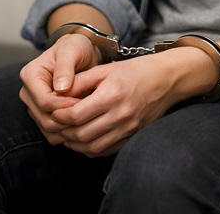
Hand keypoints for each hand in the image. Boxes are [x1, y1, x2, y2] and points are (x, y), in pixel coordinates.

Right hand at [19, 33, 99, 144]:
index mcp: (30, 75)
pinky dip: (66, 132)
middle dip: (68, 119)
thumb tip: (60, 88)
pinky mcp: (42, 114)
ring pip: (47, 128)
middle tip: (89, 114)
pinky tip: (82, 124)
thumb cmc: (75, 48)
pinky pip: (51, 132)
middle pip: (44, 118)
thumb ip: (65, 67)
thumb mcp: (72, 50)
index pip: (44, 101)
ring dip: (68, 128)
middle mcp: (28, 92)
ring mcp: (33, 104)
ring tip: (87, 118)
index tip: (84, 102)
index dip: (65, 106)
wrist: (78, 53)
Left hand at [52, 47, 216, 156]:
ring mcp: (129, 128)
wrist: (166, 79)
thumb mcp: (105, 69)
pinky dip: (90, 148)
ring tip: (67, 133)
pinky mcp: (133, 136)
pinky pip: (106, 150)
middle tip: (56, 125)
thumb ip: (80, 81)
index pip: (75, 115)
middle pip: (81, 135)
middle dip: (64, 132)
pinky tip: (84, 139)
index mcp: (111, 95)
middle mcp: (121, 115)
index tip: (53, 112)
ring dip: (75, 144)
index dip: (59, 116)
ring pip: (92, 147)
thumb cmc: (135, 71)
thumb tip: (57, 94)